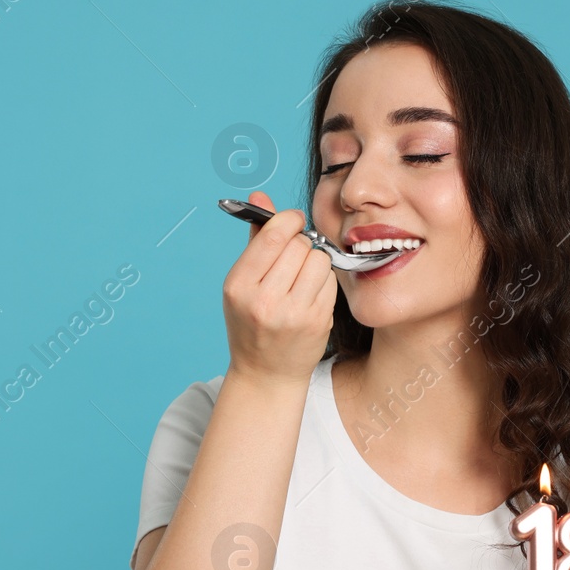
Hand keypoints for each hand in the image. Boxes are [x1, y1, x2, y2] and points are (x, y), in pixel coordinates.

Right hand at [221, 190, 336, 385]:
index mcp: (239, 285)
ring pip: (319, 259)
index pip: (274, 236)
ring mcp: (293, 314)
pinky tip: (311, 293)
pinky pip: (331, 281)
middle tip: (295, 257)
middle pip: (299, 245)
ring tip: (302, 276)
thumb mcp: (242, 282)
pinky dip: (324, 280)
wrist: (266, 373)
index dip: (289, 220)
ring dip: (315, 260)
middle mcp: (264, 300)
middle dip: (301, 243)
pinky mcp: (317, 322)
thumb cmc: (252, 322)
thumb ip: (255, 238)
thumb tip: (261, 196)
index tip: (292, 222)